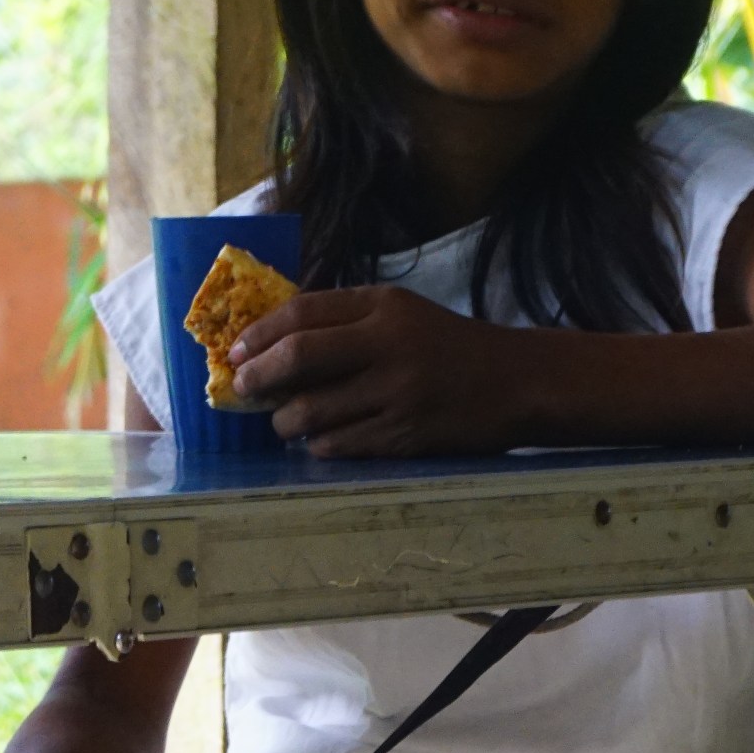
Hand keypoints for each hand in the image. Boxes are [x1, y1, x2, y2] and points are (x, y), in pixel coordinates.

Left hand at [229, 284, 527, 455]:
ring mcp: (398, 394)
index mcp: (382, 307)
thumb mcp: (399, 312)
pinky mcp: (406, 436)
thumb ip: (342, 318)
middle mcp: (388, 346)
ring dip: (284, 420)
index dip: (259, 333)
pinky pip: (339, 445)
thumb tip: (269, 339)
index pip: (302, 313)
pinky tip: (319, 440)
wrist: (517, 382)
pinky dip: (318, 444)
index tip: (235, 352)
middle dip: (258, 377)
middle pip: (299, 358)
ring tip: (283, 420)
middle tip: (243, 389)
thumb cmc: (446, 345)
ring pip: (311, 411)